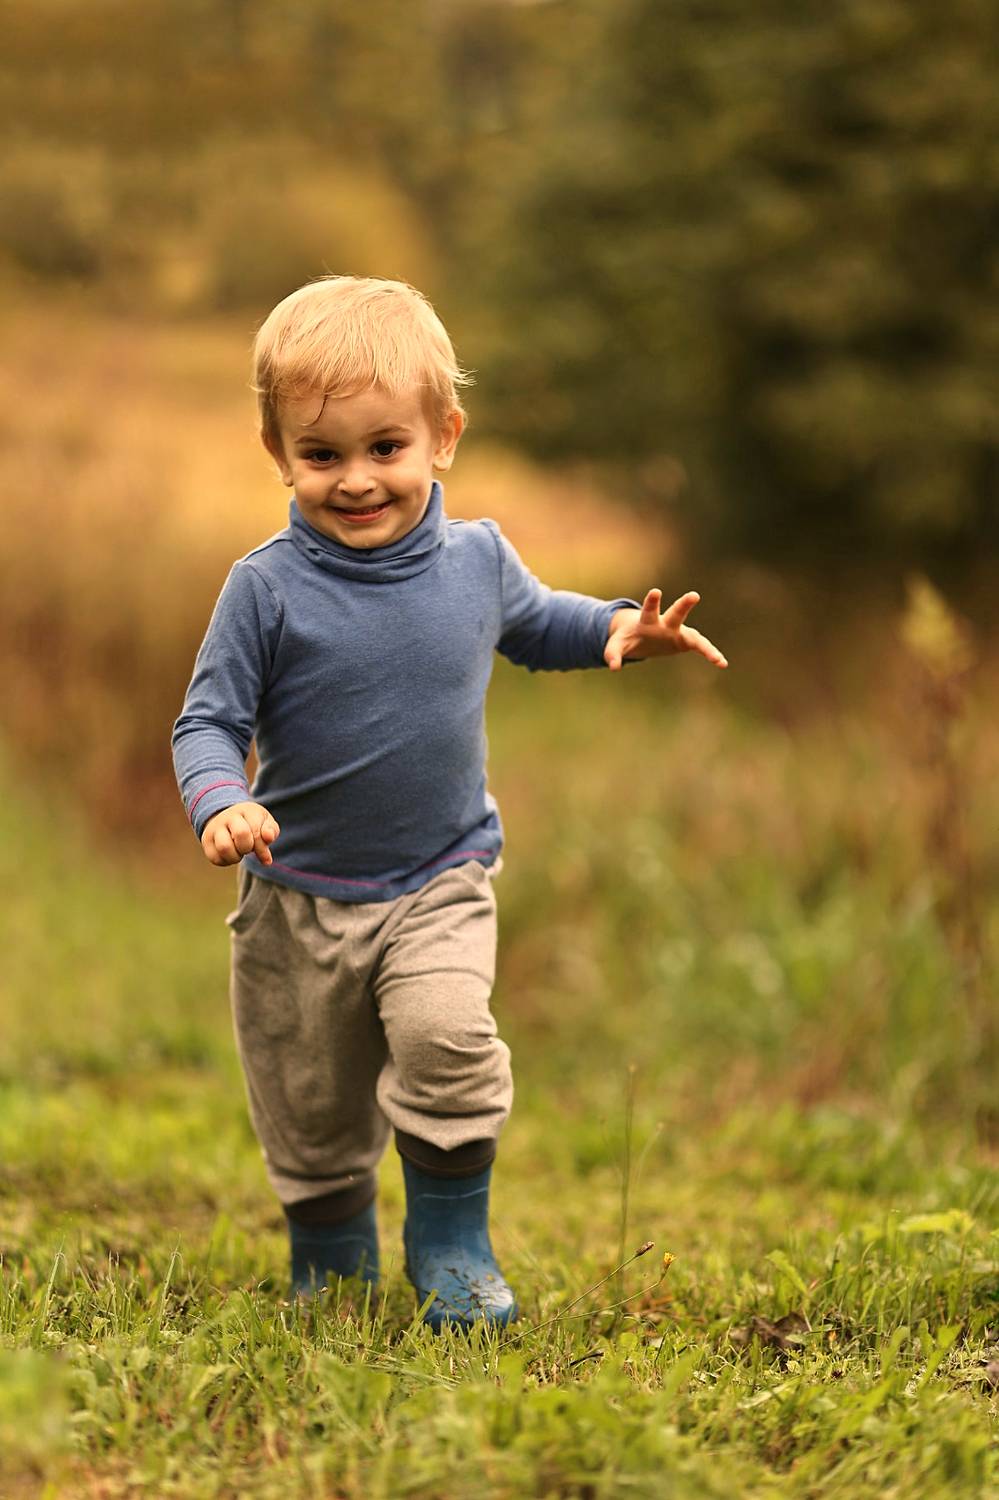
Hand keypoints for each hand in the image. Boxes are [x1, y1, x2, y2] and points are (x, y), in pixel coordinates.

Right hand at [201, 801, 280, 866]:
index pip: (255, 830)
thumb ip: (270, 830)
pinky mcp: (206, 841)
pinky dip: (226, 862)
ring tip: (239, 853)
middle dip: (248, 848)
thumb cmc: (252, 823)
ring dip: (236, 857)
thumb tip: (268, 838)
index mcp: (245, 810)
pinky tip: (231, 855)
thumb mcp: (264, 823)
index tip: (266, 859)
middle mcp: (227, 817)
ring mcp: (214, 828)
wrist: (227, 817)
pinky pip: (215, 858)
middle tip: (248, 848)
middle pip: (241, 835)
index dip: (261, 848)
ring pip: (224, 848)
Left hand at [604, 590, 727, 671]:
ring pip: (695, 636)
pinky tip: (722, 663)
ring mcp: (679, 631)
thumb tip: (612, 667)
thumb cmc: (629, 638)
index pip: (649, 609)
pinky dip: (710, 654)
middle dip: (684, 605)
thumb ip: (612, 653)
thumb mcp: (618, 644)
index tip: (655, 592)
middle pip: (676, 612)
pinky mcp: (686, 641)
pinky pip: (701, 648)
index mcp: (648, 620)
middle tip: (694, 595)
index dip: (652, 601)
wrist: (642, 637)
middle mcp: (666, 622)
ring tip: (716, 658)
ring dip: (705, 646)